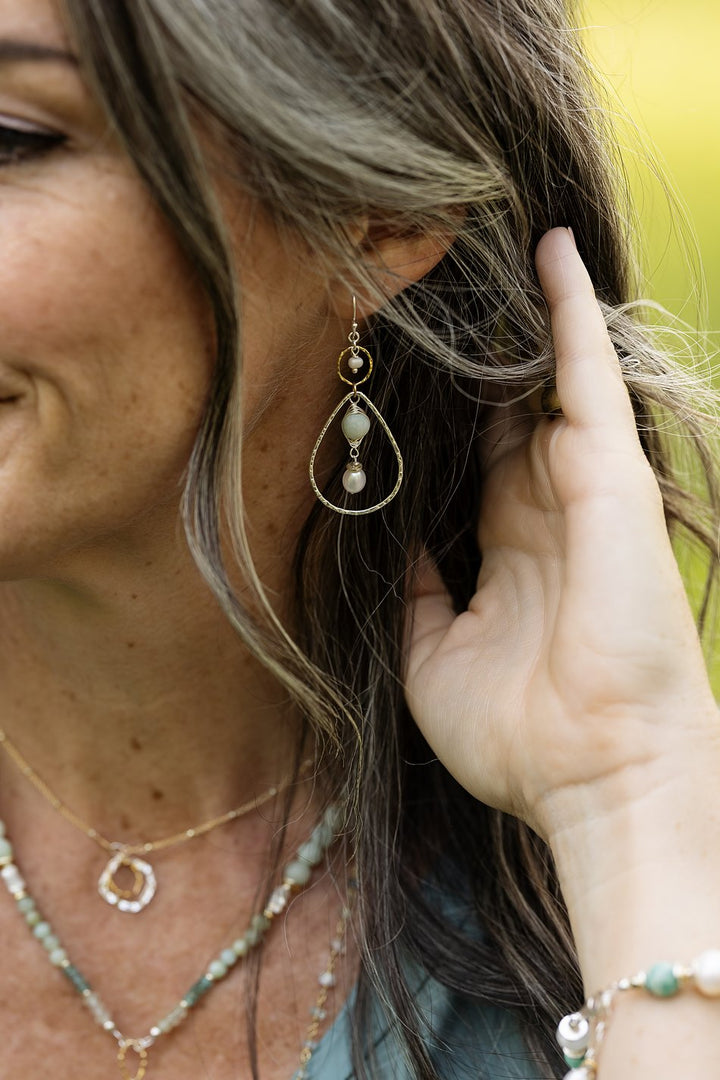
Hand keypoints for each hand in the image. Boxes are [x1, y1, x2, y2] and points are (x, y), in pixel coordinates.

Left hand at [404, 227, 718, 841]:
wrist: (597, 772)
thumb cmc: (519, 737)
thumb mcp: (435, 661)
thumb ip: (415, 596)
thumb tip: (392, 546)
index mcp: (510, 554)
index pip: (475, 467)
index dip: (444, 423)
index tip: (401, 377)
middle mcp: (547, 511)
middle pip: (506, 415)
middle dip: (475, 364)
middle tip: (433, 296)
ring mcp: (582, 486)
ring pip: (548, 379)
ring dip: (520, 320)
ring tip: (483, 251)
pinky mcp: (611, 471)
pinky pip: (589, 372)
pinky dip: (572, 311)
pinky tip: (549, 250)